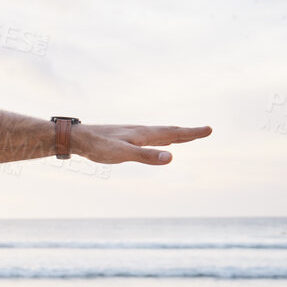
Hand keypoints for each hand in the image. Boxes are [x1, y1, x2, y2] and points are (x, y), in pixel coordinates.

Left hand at [73, 123, 211, 164]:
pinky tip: (157, 141)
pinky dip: (160, 137)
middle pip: (169, 131)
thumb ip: (146, 156)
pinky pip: (149, 137)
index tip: (209, 129)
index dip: (191, 133)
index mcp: (144, 134)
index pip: (173, 134)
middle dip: (188, 132)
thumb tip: (170, 157)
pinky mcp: (125, 137)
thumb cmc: (99, 147)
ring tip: (186, 134)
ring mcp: (133, 133)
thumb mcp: (123, 154)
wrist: (78, 138)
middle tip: (205, 130)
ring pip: (159, 133)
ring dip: (175, 134)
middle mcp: (141, 131)